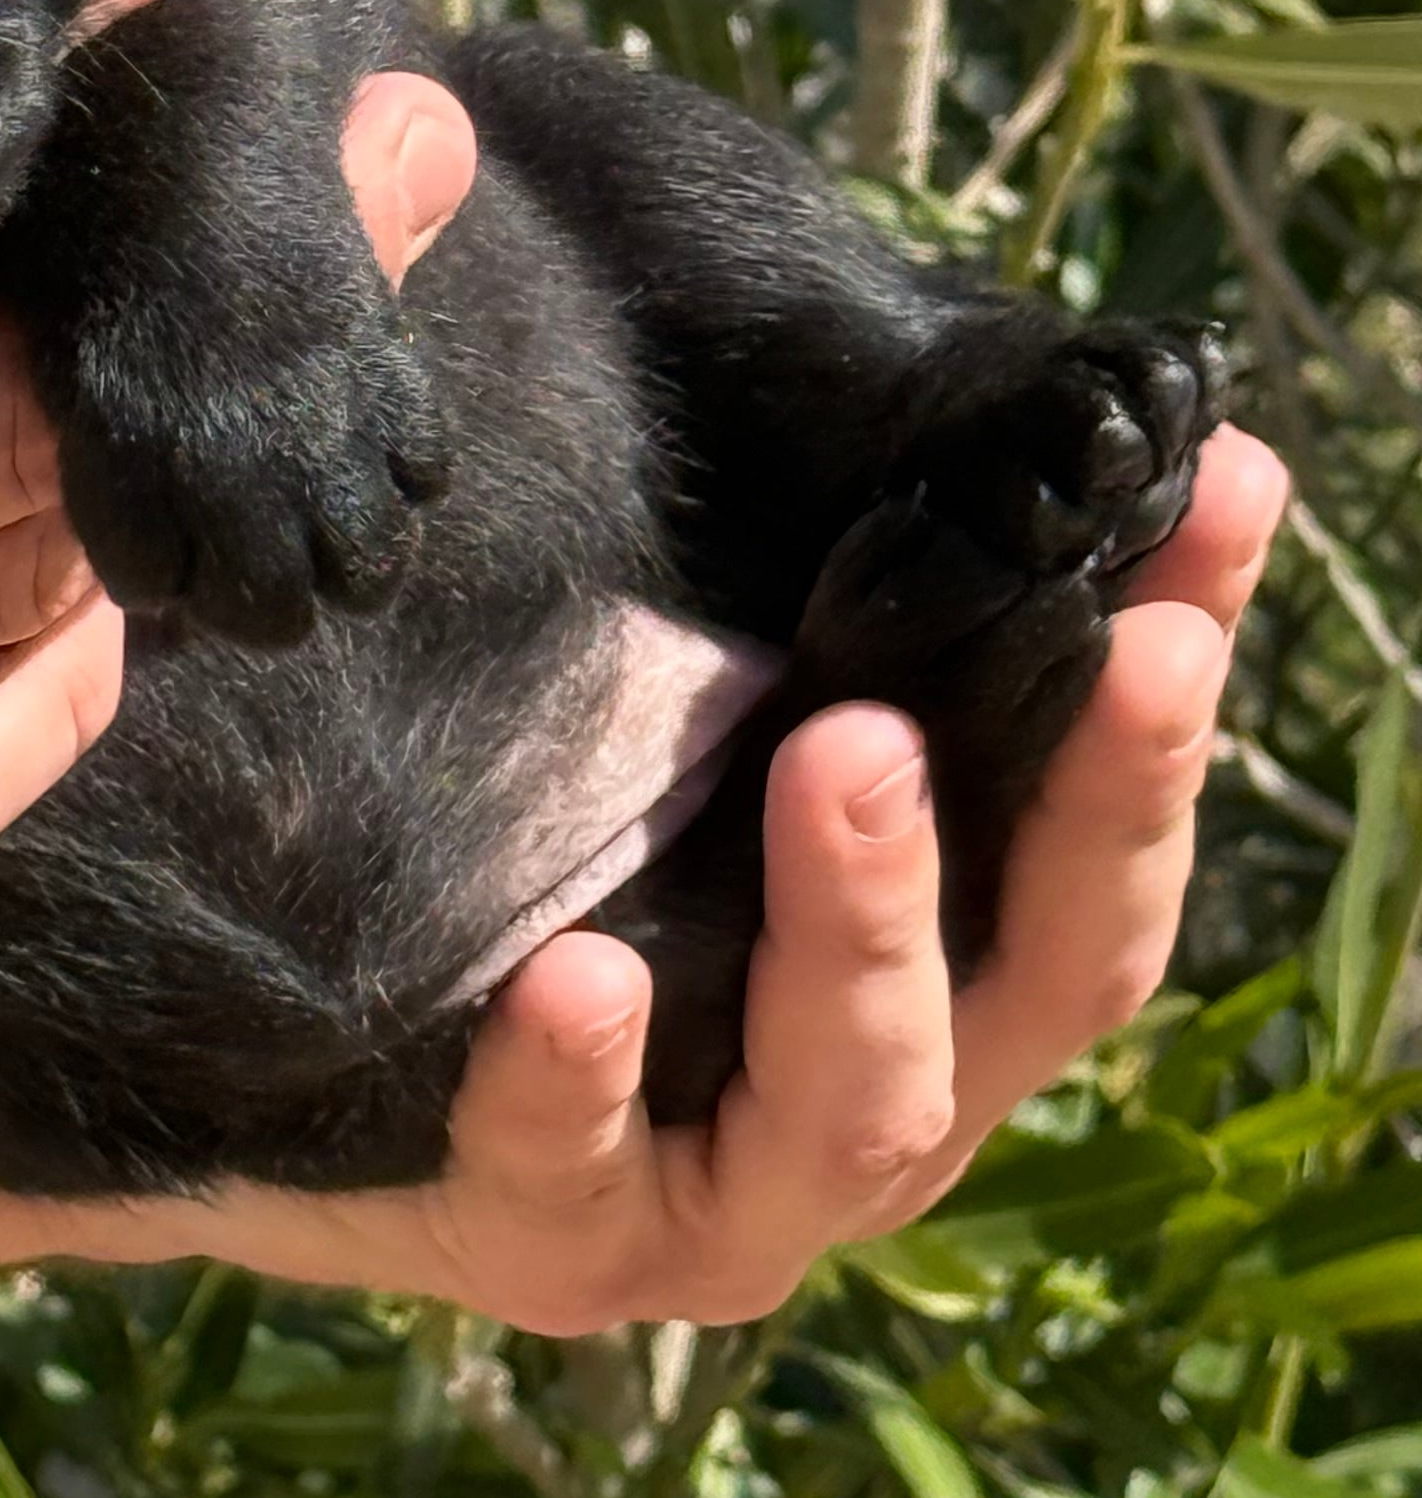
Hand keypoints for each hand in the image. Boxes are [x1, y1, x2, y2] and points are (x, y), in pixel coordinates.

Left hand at [154, 425, 1286, 1332]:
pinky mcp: (564, 1245)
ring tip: (845, 756)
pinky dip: (582, 1080)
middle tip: (1123, 638)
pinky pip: (579, 1175)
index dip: (1181, 655)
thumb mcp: (635, 673)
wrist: (270, 1053)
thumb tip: (692, 252)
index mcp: (949, 939)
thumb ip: (722, 516)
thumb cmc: (517, 841)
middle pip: (1060, 962)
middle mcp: (892, 1077)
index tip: (1228, 488)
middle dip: (1103, 803)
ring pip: (867, 1095)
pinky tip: (575, 981)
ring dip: (871, 927)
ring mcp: (740, 1190)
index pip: (1104, 799)